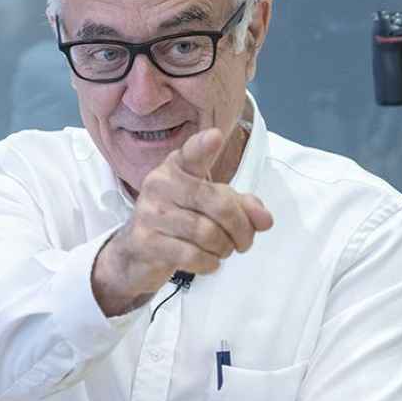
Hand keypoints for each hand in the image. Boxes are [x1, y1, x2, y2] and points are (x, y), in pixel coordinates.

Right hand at [92, 127, 273, 315]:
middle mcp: (160, 184)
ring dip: (225, 248)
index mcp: (176, 168)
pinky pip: (192, 255)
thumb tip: (265, 220)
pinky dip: (209, 263)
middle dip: (241, 228)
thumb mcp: (210, 207)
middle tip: (244, 242)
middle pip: (218, 204)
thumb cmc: (179, 222)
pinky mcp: (145, 242)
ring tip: (223, 251)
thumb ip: (241, 207)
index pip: (191, 154)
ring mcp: (150, 213)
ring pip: (207, 233)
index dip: (203, 146)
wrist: (136, 255)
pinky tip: (209, 262)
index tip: (215, 137)